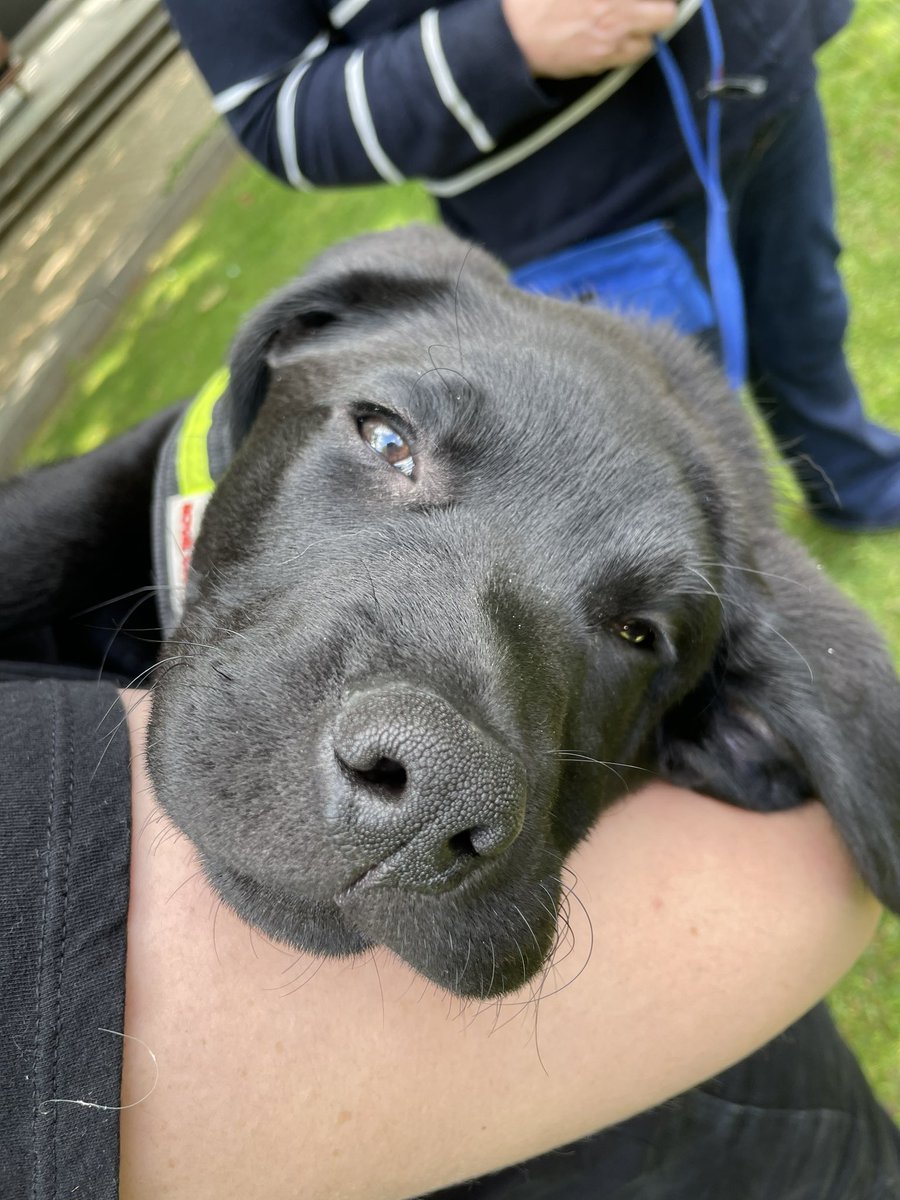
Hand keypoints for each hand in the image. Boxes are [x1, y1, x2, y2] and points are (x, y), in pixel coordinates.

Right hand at [502, 0, 679, 77]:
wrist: (514, 34)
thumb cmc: (539, 2)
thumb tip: (622, 4)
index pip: (662, 3)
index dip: (661, 0)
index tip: (657, 1)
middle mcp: (618, 13)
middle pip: (665, 14)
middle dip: (660, 11)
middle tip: (649, 8)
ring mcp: (611, 40)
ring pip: (649, 42)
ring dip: (644, 34)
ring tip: (629, 27)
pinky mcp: (600, 61)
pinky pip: (627, 59)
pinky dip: (625, 51)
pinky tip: (611, 42)